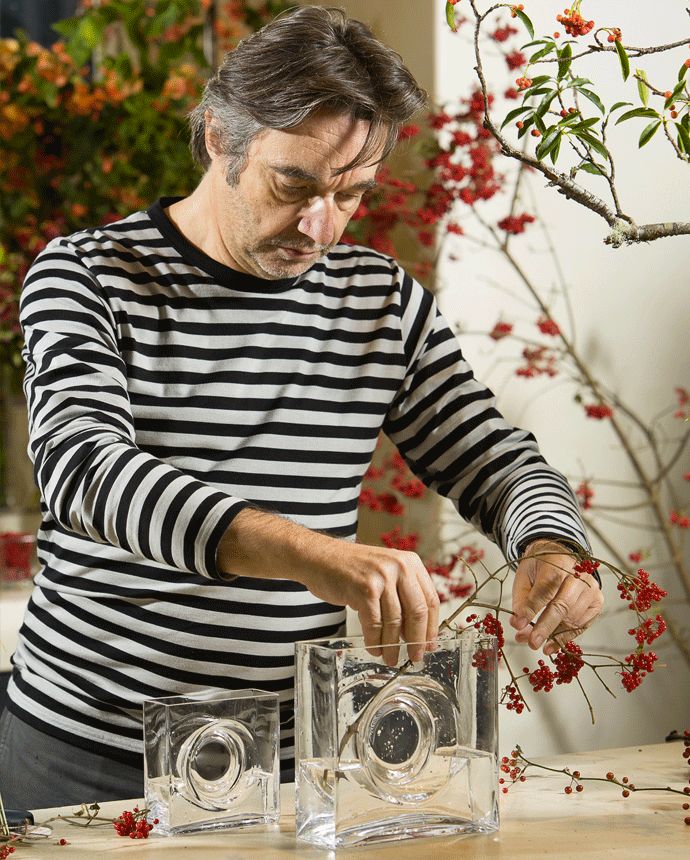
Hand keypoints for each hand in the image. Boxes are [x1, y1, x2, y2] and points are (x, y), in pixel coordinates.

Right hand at [302, 540, 440, 666]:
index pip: (430, 599)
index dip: (431, 626)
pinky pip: (374, 624)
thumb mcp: (385, 572)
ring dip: (393, 645)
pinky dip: (375, 641)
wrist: (319, 557)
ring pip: (395, 621)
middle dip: (417, 640)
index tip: (430, 644)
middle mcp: (399, 567)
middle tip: (416, 656)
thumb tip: (417, 632)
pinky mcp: (364, 590)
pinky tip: (374, 649)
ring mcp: (381, 577)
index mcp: (410, 562)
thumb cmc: (351, 569)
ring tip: (390, 658)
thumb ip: (402, 594)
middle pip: (418, 612)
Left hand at [510, 538, 603, 655]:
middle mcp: (579, 575)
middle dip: (545, 627)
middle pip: (562, 605)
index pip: (545, 589)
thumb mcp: (524, 576)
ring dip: (553, 635)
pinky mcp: (597, 601)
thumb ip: (521, 599)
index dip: (531, 609)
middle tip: (532, 642)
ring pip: (573, 618)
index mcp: (557, 562)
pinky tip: (552, 644)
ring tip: (535, 642)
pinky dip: (565, 637)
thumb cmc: (541, 567)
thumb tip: (518, 624)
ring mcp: (591, 588)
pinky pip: (582, 624)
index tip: (518, 624)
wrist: (560, 555)